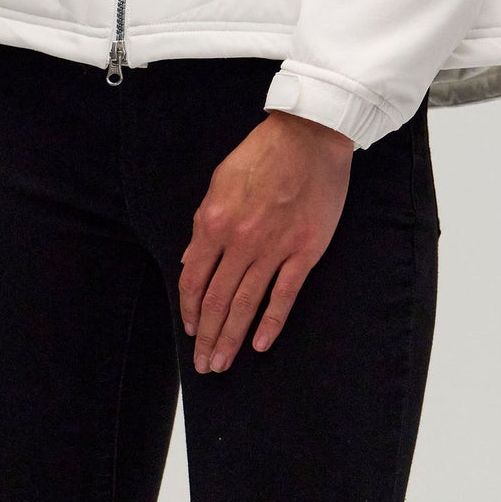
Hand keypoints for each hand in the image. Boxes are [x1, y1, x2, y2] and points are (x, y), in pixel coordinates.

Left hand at [179, 110, 353, 373]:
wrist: (309, 136)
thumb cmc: (263, 152)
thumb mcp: (220, 180)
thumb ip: (203, 221)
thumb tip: (190, 261)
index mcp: (215, 221)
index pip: (195, 278)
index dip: (191, 308)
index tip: (191, 330)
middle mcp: (241, 240)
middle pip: (218, 299)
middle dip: (208, 336)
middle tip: (204, 365)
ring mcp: (274, 249)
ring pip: (246, 304)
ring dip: (232, 337)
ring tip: (222, 363)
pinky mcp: (304, 252)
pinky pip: (284, 295)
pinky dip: (270, 322)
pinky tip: (260, 344)